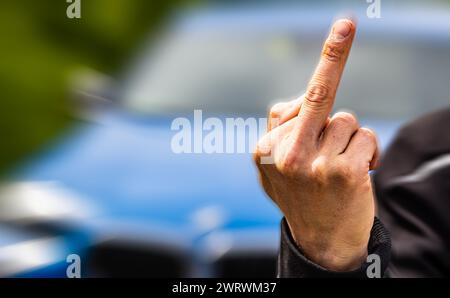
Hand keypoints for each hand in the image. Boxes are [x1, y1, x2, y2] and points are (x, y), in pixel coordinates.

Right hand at [254, 19, 378, 270]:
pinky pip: (365, 137)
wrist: (320, 241)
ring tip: (336, 168)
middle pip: (319, 100)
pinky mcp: (343, 173)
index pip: (289, 105)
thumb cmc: (300, 195)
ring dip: (346, 140)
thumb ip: (279, 131)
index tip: (344, 26)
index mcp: (264, 151)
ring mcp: (314, 164)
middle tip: (344, 27)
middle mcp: (284, 155)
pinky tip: (356, 175)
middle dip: (332, 72)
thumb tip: (297, 102)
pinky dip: (367, 152)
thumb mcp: (273, 168)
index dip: (326, 62)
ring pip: (345, 120)